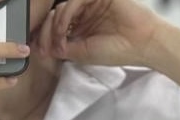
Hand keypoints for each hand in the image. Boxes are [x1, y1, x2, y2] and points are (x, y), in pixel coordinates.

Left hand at [36, 0, 164, 67]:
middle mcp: (84, 15)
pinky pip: (75, 0)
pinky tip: (64, 28)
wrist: (141, 44)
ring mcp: (90, 5)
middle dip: (46, 33)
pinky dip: (65, 14)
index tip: (38, 52)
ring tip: (58, 40)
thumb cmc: (117, 51)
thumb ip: (64, 48)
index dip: (45, 39)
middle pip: (55, 17)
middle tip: (44, 47)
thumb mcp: (83, 54)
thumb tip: (44, 47)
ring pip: (62, 8)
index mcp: (81, 28)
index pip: (57, 29)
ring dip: (55, 25)